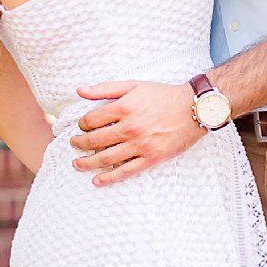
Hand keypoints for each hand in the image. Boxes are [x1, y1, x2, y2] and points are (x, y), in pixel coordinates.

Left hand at [71, 80, 202, 183]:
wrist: (193, 109)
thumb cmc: (163, 95)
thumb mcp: (133, 85)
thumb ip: (105, 88)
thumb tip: (79, 91)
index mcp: (124, 107)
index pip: (92, 120)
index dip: (82, 124)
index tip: (81, 126)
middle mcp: (130, 127)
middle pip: (95, 141)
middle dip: (79, 144)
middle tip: (74, 144)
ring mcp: (141, 145)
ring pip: (106, 158)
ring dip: (87, 163)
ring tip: (77, 164)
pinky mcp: (151, 158)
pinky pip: (126, 171)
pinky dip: (109, 178)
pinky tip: (97, 181)